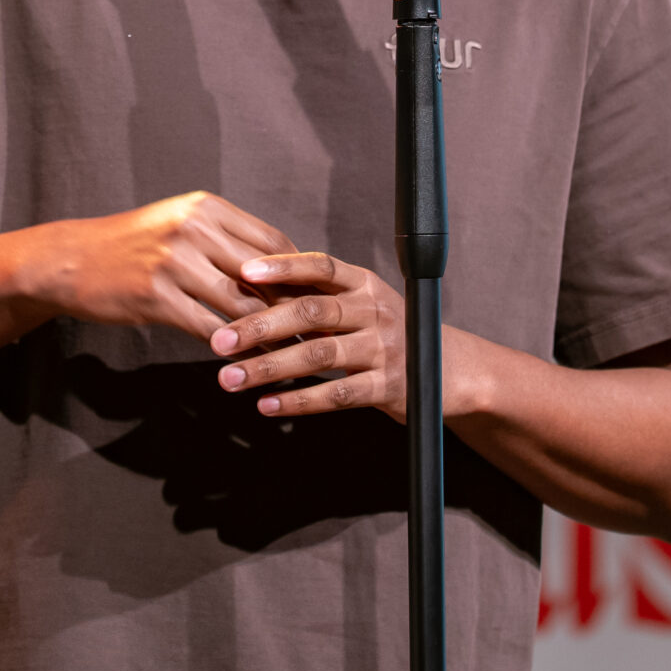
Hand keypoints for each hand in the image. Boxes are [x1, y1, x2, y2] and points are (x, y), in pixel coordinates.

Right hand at [26, 192, 295, 341]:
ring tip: (291, 354)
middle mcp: (194, 228)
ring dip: (267, 333)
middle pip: (263, 272)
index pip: (271, 240)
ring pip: (239, 303)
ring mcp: (174, 262)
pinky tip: (245, 362)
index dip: (299, 272)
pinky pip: (208, 327)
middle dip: (292, 305)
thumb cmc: (135, 245)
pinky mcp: (156, 296)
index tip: (317, 298)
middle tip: (316, 332)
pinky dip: (231, 348)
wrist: (72, 259)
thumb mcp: (181, 224)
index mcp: (207, 208)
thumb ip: (226, 239)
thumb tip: (281, 267)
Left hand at [213, 252, 414, 420]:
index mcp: (364, 284)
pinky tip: (267, 404)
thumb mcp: (361, 304)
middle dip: (260, 325)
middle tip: (220, 340)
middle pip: (311, 312)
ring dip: (269, 367)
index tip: (243, 272)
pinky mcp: (388, 387)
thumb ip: (318, 296)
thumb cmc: (388, 333)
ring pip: (318, 355)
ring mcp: (383, 349)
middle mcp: (375, 311)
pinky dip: (298, 400)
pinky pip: (337, 394)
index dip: (283, 267)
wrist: (450, 370)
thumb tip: (252, 286)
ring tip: (230, 378)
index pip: (320, 266)